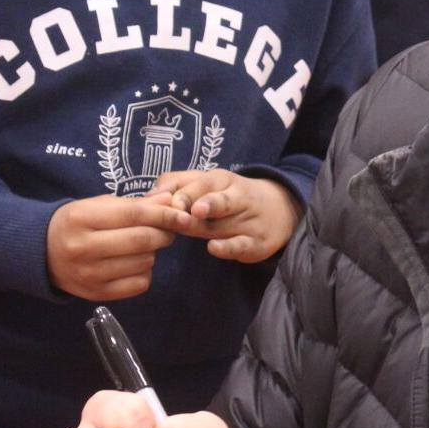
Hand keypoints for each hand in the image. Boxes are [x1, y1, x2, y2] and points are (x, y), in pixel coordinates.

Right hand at [47, 195, 178, 299]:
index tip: (184, 215)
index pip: (134, 215)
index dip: (164, 214)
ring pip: (143, 262)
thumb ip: (135, 204)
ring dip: (153, 252)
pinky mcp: (96, 295)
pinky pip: (138, 284)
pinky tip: (133, 263)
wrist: (42, 253)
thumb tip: (169, 199)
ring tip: (143, 245)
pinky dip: (145, 271)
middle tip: (169, 229)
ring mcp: (89, 275)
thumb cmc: (76, 223)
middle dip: (165, 233)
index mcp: (82, 219)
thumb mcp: (99, 205)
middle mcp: (83, 248)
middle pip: (142, 240)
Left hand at [149, 170, 299, 262]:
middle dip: (202, 203)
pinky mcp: (256, 243)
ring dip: (204, 228)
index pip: (204, 183)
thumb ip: (176, 184)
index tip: (168, 202)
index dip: (185, 193)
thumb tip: (148, 196)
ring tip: (187, 226)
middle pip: (219, 200)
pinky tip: (212, 247)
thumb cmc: (228, 197)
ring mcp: (249, 221)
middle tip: (181, 209)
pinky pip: (241, 245)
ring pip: (224, 226)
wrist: (280, 210)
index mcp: (223, 180)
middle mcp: (238, 197)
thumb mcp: (207, 183)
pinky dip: (228, 247)